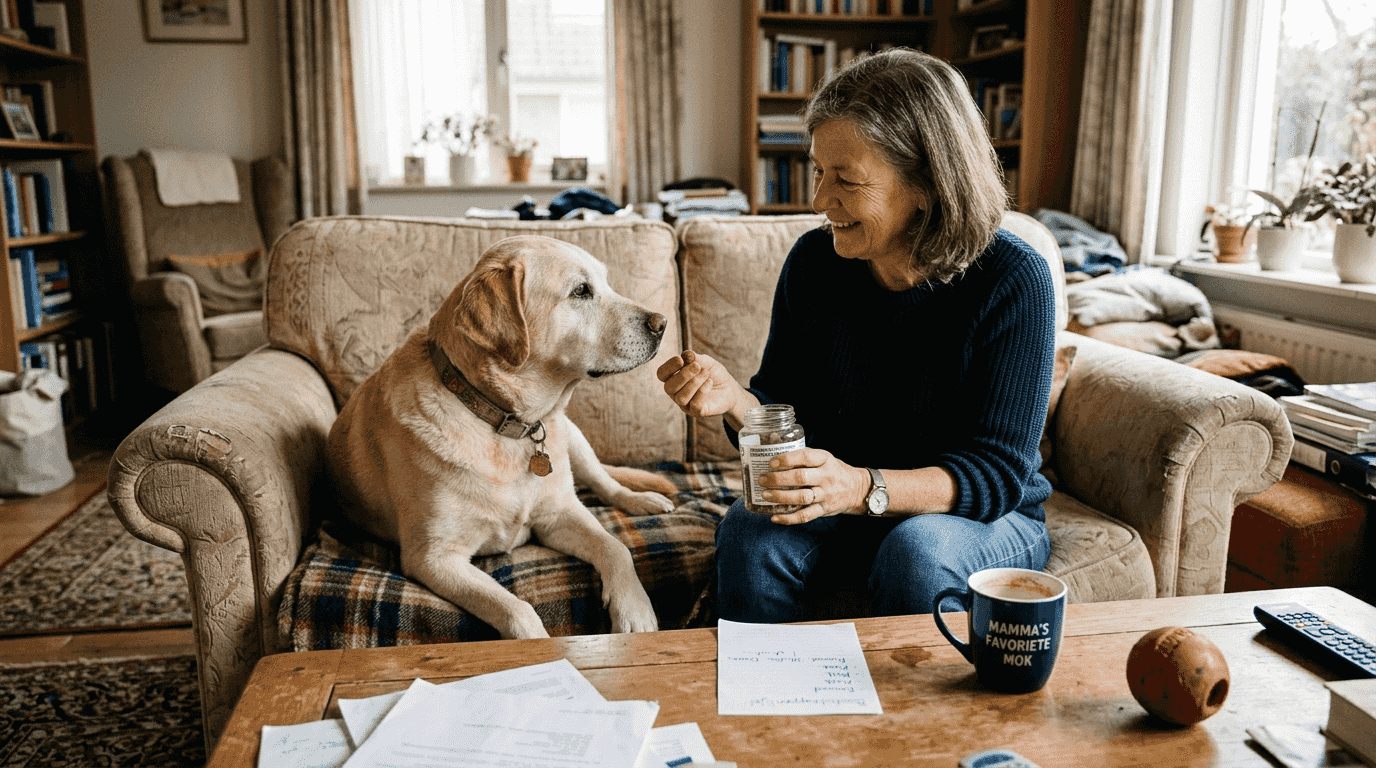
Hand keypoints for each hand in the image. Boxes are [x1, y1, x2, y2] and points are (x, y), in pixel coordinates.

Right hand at [657, 350, 739, 417]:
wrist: (729, 387)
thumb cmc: (713, 374)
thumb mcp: (706, 362)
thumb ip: (696, 358)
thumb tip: (686, 355)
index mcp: (674, 378)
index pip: (662, 374)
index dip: (669, 367)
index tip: (681, 359)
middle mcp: (676, 392)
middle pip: (669, 387)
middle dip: (682, 375)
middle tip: (697, 367)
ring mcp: (685, 404)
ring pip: (681, 397)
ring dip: (694, 383)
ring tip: (706, 373)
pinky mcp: (697, 412)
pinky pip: (694, 404)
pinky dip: (702, 391)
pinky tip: (710, 382)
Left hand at [757, 448, 871, 524]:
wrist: (856, 489)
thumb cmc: (833, 470)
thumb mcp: (823, 457)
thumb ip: (803, 455)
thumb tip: (774, 446)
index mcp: (825, 459)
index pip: (804, 457)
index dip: (786, 459)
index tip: (771, 463)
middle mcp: (826, 477)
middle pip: (800, 477)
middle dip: (778, 479)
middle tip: (762, 480)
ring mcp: (825, 494)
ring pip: (801, 497)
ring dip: (781, 497)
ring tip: (765, 495)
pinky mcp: (823, 510)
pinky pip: (805, 516)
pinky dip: (788, 518)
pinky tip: (774, 517)